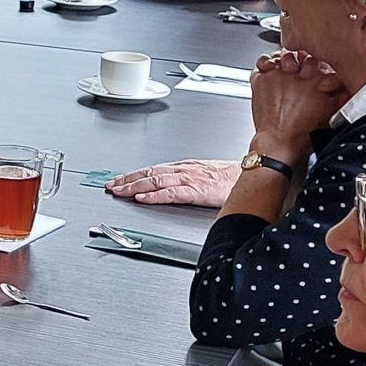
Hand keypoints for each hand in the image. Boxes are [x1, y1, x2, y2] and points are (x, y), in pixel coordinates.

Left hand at [107, 159, 238, 207]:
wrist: (255, 174)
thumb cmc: (233, 177)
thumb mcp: (205, 175)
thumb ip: (188, 181)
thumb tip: (170, 188)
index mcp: (185, 167)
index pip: (153, 170)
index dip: (133, 175)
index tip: (118, 180)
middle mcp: (184, 170)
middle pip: (149, 173)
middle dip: (127, 180)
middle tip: (110, 186)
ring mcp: (190, 179)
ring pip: (156, 181)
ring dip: (134, 186)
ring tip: (119, 191)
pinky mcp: (198, 190)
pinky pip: (172, 192)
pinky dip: (155, 195)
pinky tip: (142, 198)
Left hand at [248, 50, 344, 152]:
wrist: (279, 143)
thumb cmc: (303, 133)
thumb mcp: (330, 114)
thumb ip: (340, 97)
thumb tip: (347, 87)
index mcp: (320, 81)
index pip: (321, 60)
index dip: (319, 63)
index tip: (316, 70)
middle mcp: (300, 74)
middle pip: (302, 54)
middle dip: (302, 60)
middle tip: (300, 69)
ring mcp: (279, 75)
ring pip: (282, 55)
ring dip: (284, 61)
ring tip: (285, 70)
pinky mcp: (262, 79)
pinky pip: (263, 62)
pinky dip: (265, 64)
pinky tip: (269, 70)